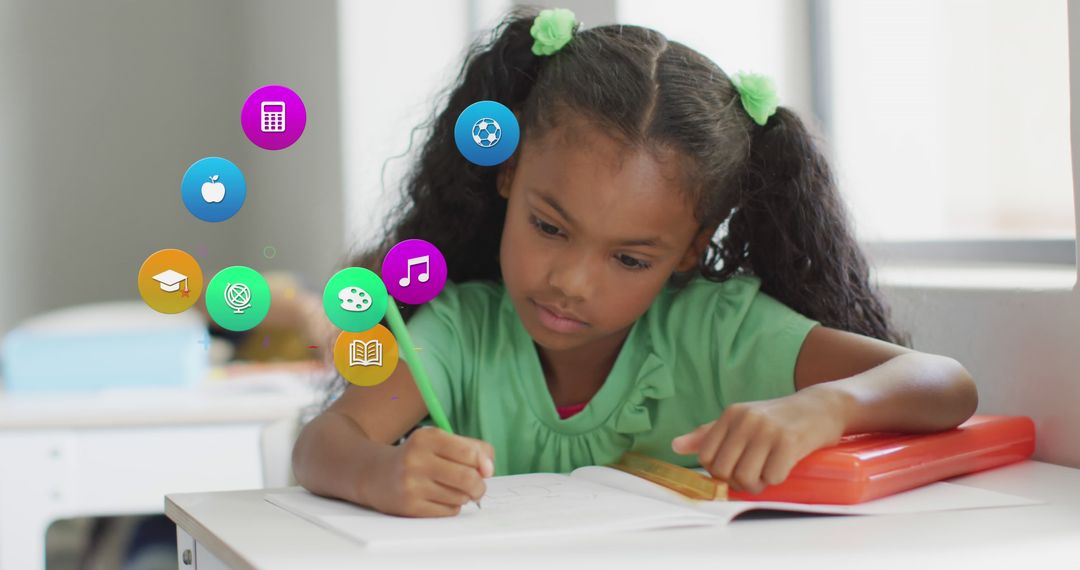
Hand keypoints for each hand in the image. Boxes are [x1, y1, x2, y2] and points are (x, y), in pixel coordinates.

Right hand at [367, 427, 494, 516]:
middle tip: (477, 487)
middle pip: (468, 478)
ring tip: (451, 490)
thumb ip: (472, 449)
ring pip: (460, 497)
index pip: (470, 453)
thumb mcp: (441, 442)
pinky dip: (451, 507)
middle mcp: (416, 459)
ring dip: (463, 496)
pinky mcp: (409, 506)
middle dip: (479, 486)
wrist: (376, 474)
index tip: (484, 469)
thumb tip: (489, 470)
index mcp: (427, 437)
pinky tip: (438, 498)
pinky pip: (448, 511)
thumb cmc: (418, 457)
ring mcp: (411, 484)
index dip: (484, 464)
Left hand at [671, 388, 845, 493]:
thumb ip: (709, 433)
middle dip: (737, 482)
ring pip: (746, 477)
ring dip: (757, 485)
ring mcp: (767, 430)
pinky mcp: (789, 442)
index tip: (733, 471)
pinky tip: (784, 467)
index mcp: (730, 414)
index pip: (706, 456)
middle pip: (724, 470)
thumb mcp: (742, 419)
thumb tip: (675, 446)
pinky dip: (776, 480)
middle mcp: (745, 420)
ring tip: (768, 474)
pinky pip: (772, 477)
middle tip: (753, 477)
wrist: (821, 407)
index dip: (717, 472)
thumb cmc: (778, 418)